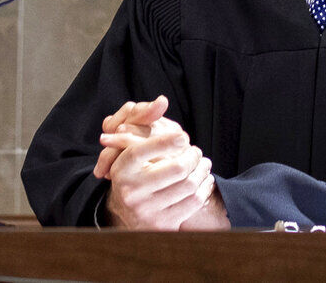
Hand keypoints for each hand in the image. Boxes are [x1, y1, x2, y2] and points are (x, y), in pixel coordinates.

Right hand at [94, 97, 229, 229]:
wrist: (130, 214)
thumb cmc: (136, 172)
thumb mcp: (133, 148)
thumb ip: (144, 123)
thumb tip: (161, 101)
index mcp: (121, 169)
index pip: (140, 152)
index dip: (165, 141)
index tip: (183, 136)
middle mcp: (130, 191)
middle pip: (175, 168)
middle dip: (193, 156)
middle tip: (197, 151)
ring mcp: (146, 210)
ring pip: (188, 184)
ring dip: (202, 170)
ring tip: (204, 164)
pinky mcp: (162, 224)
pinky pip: (192, 202)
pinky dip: (203, 187)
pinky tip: (204, 180)